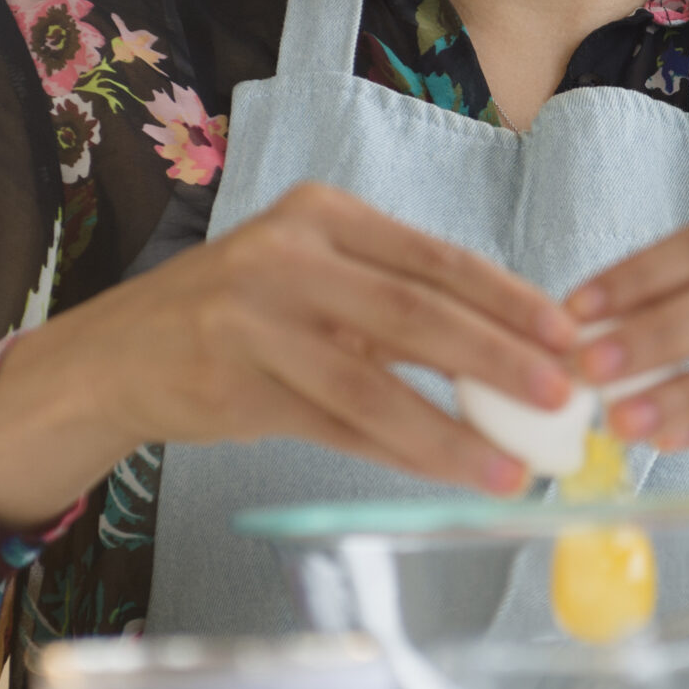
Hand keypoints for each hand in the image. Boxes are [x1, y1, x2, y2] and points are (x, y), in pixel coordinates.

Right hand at [0, 182, 576, 525]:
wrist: (115, 357)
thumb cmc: (240, 319)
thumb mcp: (314, 280)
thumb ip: (395, 302)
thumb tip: (514, 348)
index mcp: (324, 214)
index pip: (437, 257)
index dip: (510, 298)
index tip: (572, 336)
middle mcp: (288, 254)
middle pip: (416, 312)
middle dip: (500, 360)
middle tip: (564, 398)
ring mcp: (255, 318)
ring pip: (378, 379)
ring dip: (456, 429)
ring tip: (515, 465)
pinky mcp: (236, 383)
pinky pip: (338, 426)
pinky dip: (401, 453)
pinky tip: (449, 474)